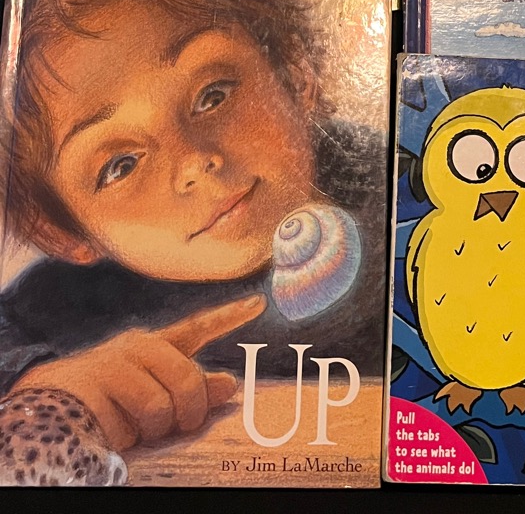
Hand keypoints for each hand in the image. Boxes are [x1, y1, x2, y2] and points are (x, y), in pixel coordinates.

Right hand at [12, 293, 266, 451]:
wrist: (48, 402)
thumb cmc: (112, 399)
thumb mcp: (155, 392)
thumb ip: (193, 388)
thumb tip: (231, 386)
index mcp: (156, 345)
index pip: (197, 327)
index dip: (229, 315)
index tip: (259, 303)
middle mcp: (138, 347)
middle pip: (187, 381)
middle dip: (189, 411)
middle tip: (179, 424)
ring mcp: (114, 365)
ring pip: (158, 407)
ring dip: (151, 430)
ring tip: (134, 426)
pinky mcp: (92, 389)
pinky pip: (126, 427)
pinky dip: (122, 438)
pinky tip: (107, 426)